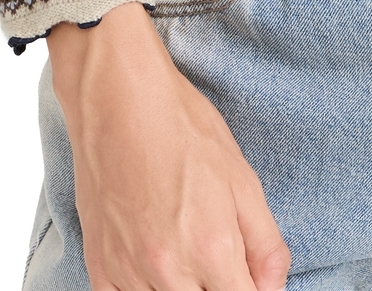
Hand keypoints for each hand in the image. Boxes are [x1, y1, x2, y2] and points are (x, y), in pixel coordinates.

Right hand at [47, 1, 290, 290]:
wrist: (118, 99)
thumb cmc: (182, 127)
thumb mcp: (242, 178)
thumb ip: (265, 244)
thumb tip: (272, 289)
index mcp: (212, 250)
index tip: (247, 277)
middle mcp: (169, 270)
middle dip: (219, 287)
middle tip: (218, 262)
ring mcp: (129, 272)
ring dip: (182, 289)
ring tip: (185, 254)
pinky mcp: (99, 267)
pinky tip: (154, 265)